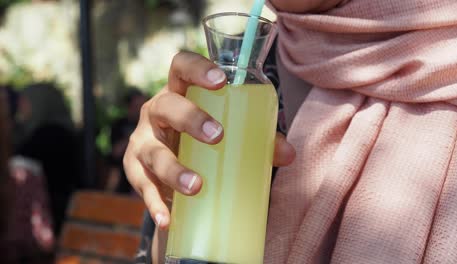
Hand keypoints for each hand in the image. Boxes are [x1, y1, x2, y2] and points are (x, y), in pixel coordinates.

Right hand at [124, 51, 295, 229]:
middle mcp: (156, 112)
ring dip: (174, 169)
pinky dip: (155, 204)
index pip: (181, 67)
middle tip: (217, 135)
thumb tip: (288, 154)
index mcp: (179, 93)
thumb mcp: (226, 133)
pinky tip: (168, 219)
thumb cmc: (201, 140)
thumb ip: (257, 139)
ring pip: (153, 151)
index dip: (198, 68)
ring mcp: (142, 141)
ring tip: (197, 186)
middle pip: (166, 106)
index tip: (221, 82)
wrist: (170, 168)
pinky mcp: (134, 170)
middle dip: (190, 118)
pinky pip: (143, 187)